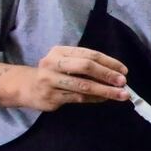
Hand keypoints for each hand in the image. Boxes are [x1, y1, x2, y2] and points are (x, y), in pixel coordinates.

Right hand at [12, 46, 128, 110]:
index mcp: (60, 52)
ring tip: (121, 95)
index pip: (89, 54)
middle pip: (85, 68)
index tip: (124, 70)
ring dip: (105, 91)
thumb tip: (116, 74)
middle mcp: (53, 64)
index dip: (109, 62)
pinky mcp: (51, 98)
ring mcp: (50, 81)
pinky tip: (104, 99)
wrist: (26, 87)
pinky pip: (79, 98)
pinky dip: (95, 99)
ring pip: (83, 86)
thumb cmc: (53, 72)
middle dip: (107, 75)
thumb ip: (86, 65)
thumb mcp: (65, 62)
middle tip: (123, 83)